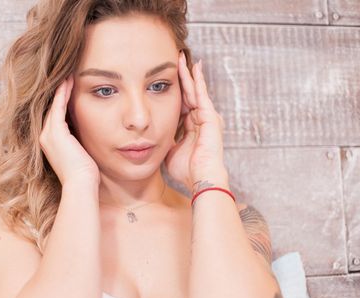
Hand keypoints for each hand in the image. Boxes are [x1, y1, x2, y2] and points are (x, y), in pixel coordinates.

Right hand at [39, 75, 99, 185]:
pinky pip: (58, 106)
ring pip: (54, 105)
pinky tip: (68, 81)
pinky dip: (62, 93)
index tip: (69, 90)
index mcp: (51, 144)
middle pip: (51, 109)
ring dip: (61, 89)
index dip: (61, 103)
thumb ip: (80, 143)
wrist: (80, 184)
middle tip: (66, 77)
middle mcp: (45, 138)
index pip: (55, 118)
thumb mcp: (81, 154)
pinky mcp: (55, 132)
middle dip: (59, 94)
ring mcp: (48, 135)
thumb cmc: (85, 175)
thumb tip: (91, 134)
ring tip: (68, 76)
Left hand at [164, 52, 227, 192]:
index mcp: (192, 128)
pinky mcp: (210, 116)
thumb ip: (163, 141)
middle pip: (189, 94)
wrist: (200, 178)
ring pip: (195, 90)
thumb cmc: (186, 170)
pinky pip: (202, 94)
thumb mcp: (169, 151)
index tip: (164, 79)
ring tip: (181, 58)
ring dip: (188, 74)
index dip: (173, 92)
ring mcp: (207, 117)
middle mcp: (201, 120)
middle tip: (174, 59)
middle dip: (181, 77)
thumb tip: (149, 138)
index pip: (181, 105)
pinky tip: (193, 67)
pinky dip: (197, 80)